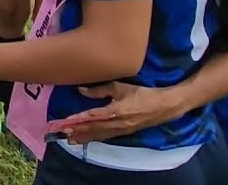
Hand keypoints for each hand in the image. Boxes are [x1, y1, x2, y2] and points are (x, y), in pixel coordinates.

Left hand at [57, 82, 179, 144]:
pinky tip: (87, 139)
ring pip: (100, 135)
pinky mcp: (125, 132)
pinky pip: (107, 136)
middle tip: (63, 132)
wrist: (164, 106)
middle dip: (78, 131)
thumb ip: (99, 90)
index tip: (66, 121)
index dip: (79, 119)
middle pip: (94, 128)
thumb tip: (81, 91)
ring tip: (70, 140)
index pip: (94, 116)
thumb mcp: (120, 87)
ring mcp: (122, 129)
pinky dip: (95, 138)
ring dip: (84, 137)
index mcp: (117, 111)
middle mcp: (118, 123)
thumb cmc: (142, 93)